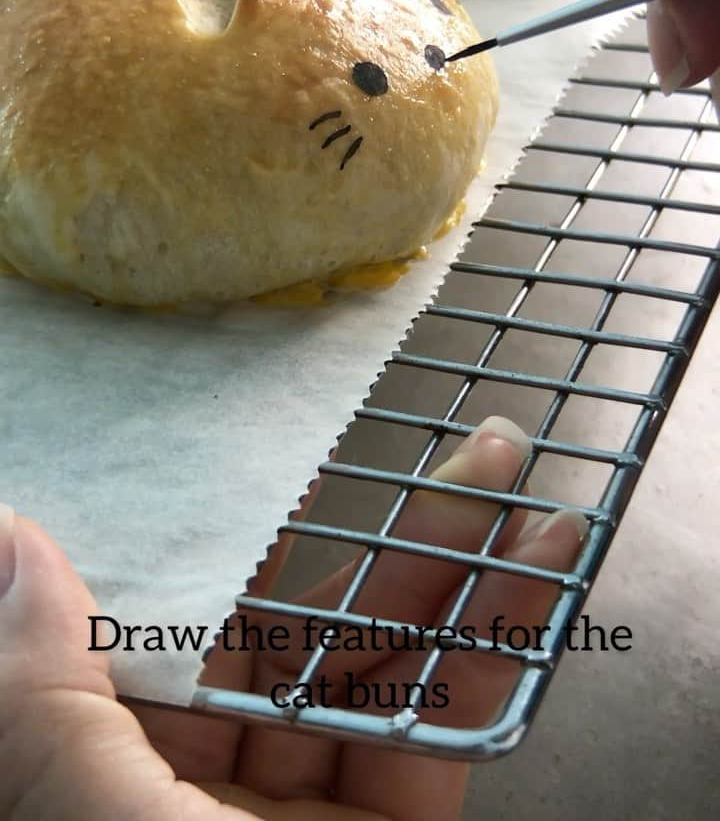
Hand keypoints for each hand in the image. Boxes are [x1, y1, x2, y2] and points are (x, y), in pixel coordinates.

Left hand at [0, 416, 585, 820]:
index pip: (144, 650)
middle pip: (281, 644)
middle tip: (435, 446)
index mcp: (102, 798)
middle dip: (362, 542)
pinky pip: (439, 735)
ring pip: (371, 674)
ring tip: (500, 470)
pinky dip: (490, 650)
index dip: (196, 552)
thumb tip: (4, 540)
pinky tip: (534, 566)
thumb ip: (36, 691)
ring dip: (448, 571)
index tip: (238, 463)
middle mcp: (194, 809)